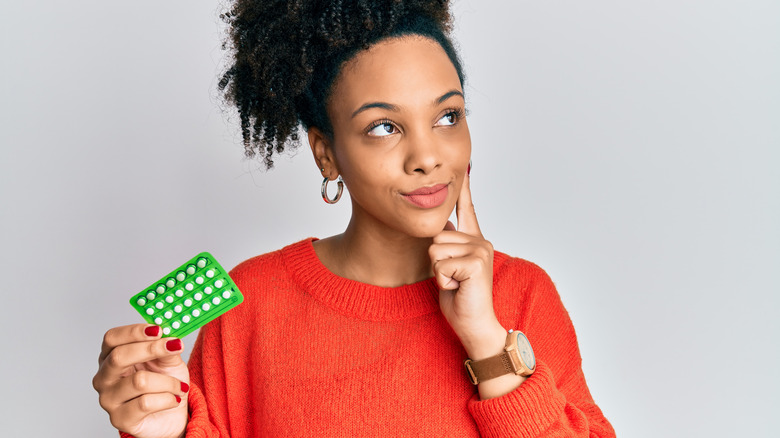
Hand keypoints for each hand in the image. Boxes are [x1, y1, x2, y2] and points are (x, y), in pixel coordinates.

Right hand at [93, 324, 189, 437]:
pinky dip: (168, 399)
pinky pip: (146, 403)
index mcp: (111, 357)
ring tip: (179, 386)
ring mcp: (108, 399)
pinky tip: (174, 399)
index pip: (112, 338)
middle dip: (151, 349)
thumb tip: (169, 336)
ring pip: (139, 381)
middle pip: (119, 356)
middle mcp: (104, 377)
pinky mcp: (119, 419)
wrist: (171, 416)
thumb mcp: (168, 360)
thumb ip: (166, 347)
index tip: (158, 329)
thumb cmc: (164, 384)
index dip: (134, 332)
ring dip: (168, 382)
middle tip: (175, 347)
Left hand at [429, 171, 505, 359]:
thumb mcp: (450, 268)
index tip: (463, 165)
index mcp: (474, 240)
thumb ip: (449, 247)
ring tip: (456, 283)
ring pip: (435, 250)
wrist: (475, 325)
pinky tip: (458, 288)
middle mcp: (480, 240)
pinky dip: (443, 281)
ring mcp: (480, 250)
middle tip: (453, 279)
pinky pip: (440, 265)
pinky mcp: (476, 263)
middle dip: (436, 262)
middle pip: (435, 237)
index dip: (464, 187)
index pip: (467, 208)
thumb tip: (443, 226)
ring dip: (439, 272)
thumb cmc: (461, 299)